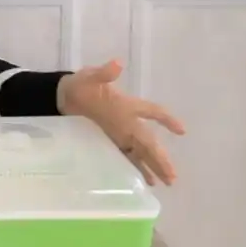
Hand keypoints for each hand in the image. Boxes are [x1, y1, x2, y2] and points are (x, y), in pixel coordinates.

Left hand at [57, 59, 185, 185]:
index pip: (153, 112)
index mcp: (128, 105)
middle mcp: (128, 121)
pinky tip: (147, 181)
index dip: (167, 120)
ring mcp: (120, 133)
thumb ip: (104, 73)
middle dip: (161, 157)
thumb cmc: (81, 85)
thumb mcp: (90, 77)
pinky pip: (128, 156)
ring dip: (154, 165)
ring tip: (167, 182)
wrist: (63, 96)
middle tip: (173, 176)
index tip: (181, 131)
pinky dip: (138, 168)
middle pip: (149, 141)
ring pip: (142, 151)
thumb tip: (117, 64)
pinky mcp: (111, 142)